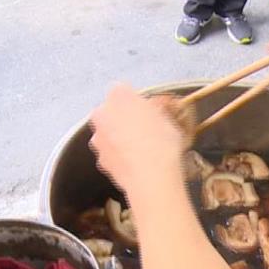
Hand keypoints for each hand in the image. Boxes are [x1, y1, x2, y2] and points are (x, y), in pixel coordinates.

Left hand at [89, 83, 186, 198]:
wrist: (151, 178)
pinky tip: (138, 162)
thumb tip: (159, 109)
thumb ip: (158, 110)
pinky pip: (111, 153)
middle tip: (149, 129)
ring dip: (122, 137)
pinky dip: (121, 155)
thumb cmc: (161, 145)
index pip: (126, 90)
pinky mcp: (100, 159)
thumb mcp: (169, 119)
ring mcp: (98, 138)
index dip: (139, 101)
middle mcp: (102, 113)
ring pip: (110, 133)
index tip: (151, 110)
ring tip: (145, 149)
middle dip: (127, 118)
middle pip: (114, 111)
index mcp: (119, 95)